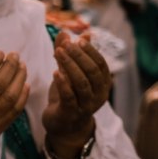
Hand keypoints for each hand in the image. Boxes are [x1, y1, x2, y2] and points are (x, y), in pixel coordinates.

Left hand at [42, 32, 110, 158]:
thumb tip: (69, 32)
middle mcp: (99, 95)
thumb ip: (69, 54)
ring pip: (82, 83)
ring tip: (58, 52)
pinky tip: (55, 72)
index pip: (101, 64)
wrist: (63, 126)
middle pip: (92, 72)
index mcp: (102, 84)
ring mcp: (86, 105)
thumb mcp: (68, 73)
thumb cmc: (68, 96)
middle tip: (66, 44)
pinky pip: (69, 97)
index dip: (90, 51)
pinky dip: (63, 83)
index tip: (77, 40)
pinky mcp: (71, 113)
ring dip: (70, 66)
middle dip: (79, 56)